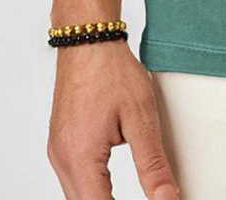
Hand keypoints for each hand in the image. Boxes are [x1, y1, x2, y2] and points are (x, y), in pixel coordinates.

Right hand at [47, 40, 178, 199]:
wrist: (89, 41)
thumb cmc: (112, 72)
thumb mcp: (142, 118)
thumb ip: (153, 164)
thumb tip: (168, 199)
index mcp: (79, 157)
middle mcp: (62, 160)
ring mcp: (57, 153)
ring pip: (76, 197)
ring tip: (133, 196)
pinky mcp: (61, 145)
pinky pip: (73, 182)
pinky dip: (92, 190)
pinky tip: (109, 189)